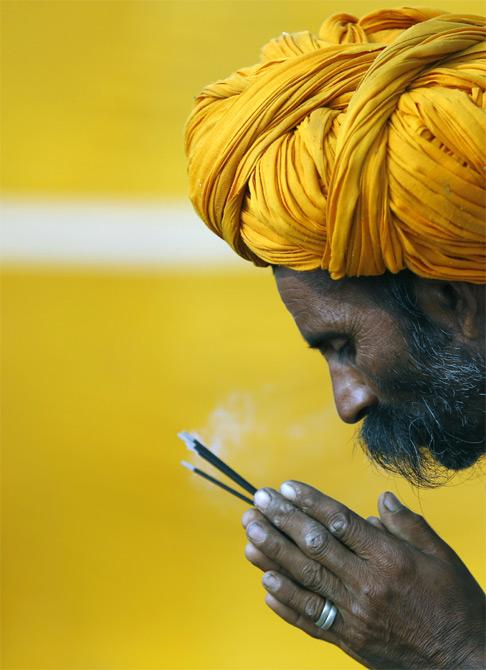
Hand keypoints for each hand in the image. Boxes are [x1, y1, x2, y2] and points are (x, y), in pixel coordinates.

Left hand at [242, 482, 484, 668]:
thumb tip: (382, 499)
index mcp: (390, 558)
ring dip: (273, 555)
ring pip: (305, 579)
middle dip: (282, 521)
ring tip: (250, 534)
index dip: (309, 502)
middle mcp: (367, 584)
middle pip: (315, 546)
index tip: (284, 487)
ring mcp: (355, 615)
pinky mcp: (349, 640)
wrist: (466, 664)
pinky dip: (285, 602)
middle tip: (257, 502)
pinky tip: (265, 583)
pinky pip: (310, 619)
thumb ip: (409, 526)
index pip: (339, 522)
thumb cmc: (456, 605)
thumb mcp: (442, 557)